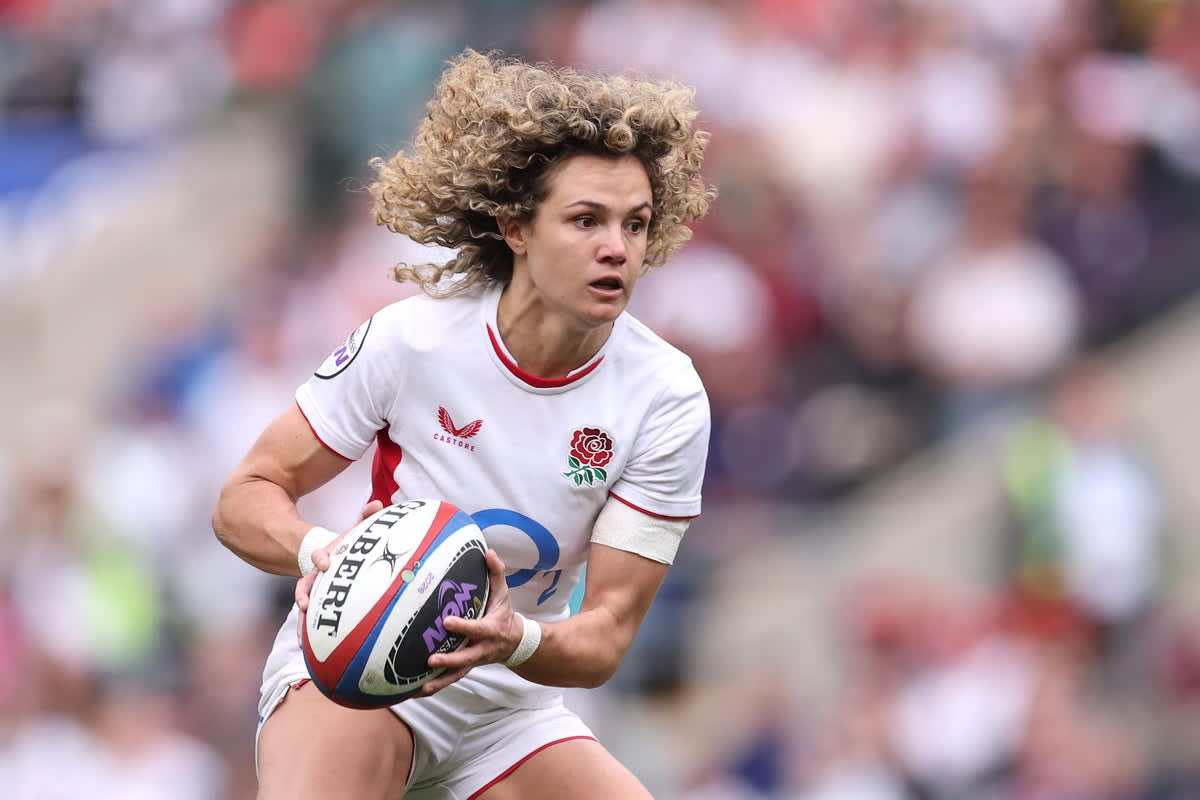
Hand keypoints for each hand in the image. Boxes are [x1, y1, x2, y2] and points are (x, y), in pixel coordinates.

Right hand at [295, 500, 383, 643]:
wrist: (343, 563)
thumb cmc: (352, 548)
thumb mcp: (358, 533)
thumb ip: (365, 519)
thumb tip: (377, 503)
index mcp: (327, 557)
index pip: (319, 556)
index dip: (321, 558)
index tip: (325, 563)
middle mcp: (317, 576)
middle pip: (305, 585)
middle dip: (304, 594)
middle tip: (304, 604)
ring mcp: (317, 592)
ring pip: (306, 606)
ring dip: (303, 619)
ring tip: (300, 635)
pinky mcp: (320, 607)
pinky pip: (312, 621)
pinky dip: (307, 633)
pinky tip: (307, 649)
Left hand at [419, 548, 521, 694]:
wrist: (515, 643)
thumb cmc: (503, 614)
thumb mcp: (504, 594)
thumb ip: (497, 573)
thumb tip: (488, 551)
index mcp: (491, 629)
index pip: (477, 629)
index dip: (463, 626)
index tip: (447, 621)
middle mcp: (482, 649)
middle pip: (465, 658)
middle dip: (449, 661)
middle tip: (430, 660)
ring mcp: (473, 661)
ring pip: (456, 675)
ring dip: (440, 682)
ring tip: (421, 688)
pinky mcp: (465, 668)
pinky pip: (450, 680)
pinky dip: (435, 686)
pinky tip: (416, 692)